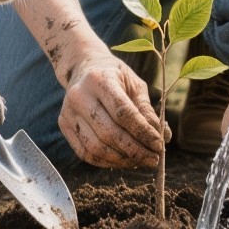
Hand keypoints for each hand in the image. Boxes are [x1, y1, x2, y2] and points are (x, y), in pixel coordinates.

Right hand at [59, 52, 163, 167]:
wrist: (84, 66)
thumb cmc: (115, 75)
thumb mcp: (134, 84)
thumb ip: (147, 110)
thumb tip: (164, 138)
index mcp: (100, 79)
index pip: (123, 112)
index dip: (142, 132)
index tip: (159, 144)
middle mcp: (79, 95)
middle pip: (109, 133)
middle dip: (135, 150)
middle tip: (153, 159)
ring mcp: (68, 111)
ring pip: (96, 147)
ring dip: (122, 160)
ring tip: (140, 161)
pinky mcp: (64, 125)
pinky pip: (85, 153)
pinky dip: (106, 162)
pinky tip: (123, 160)